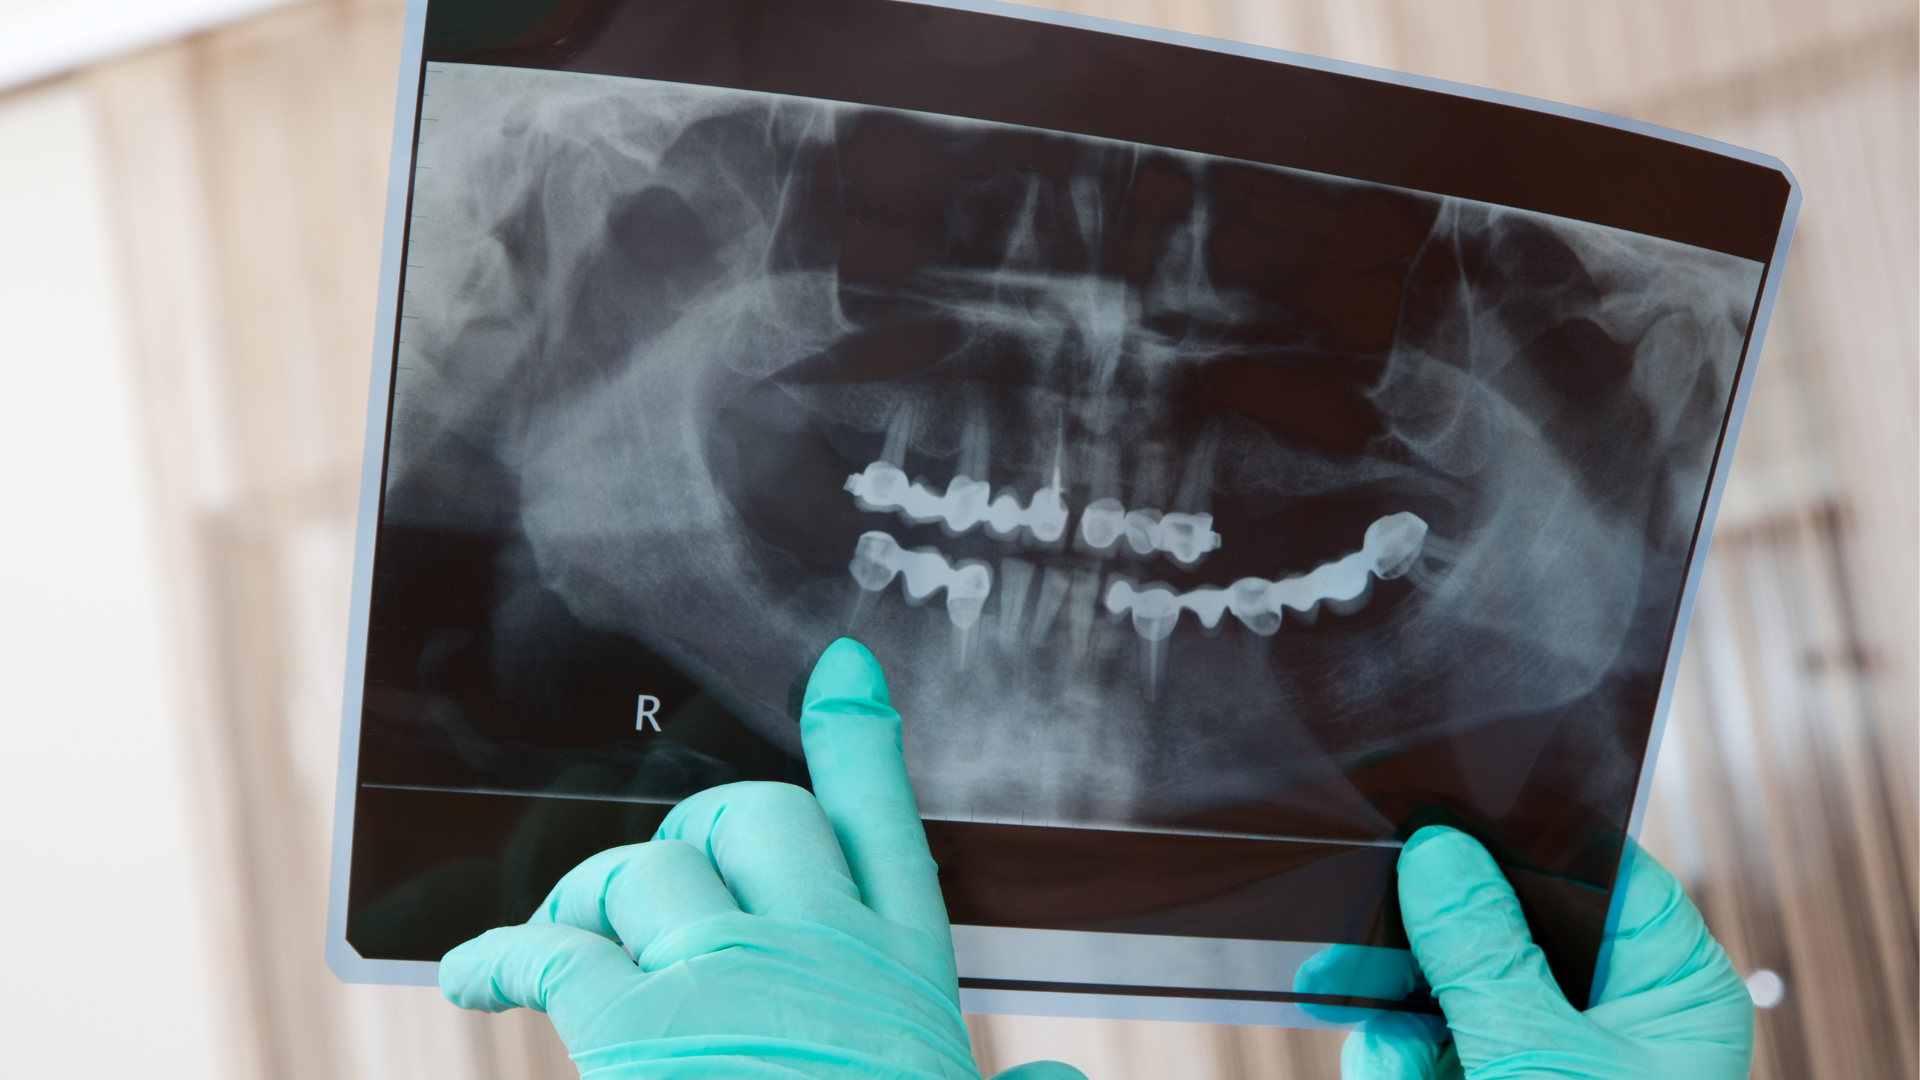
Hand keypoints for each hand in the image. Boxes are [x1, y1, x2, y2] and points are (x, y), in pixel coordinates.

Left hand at [439, 638, 1083, 1079]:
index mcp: (902, 973)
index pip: (881, 822)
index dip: (857, 738)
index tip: (838, 676)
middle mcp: (818, 948)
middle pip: (753, 813)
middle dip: (704, 830)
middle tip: (676, 873)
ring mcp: (725, 975)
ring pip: (641, 868)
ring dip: (595, 893)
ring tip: (577, 930)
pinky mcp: (631, 1026)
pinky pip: (548, 951)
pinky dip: (499, 956)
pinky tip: (477, 970)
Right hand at [1343, 826, 1753, 1078]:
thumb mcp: (1538, 1061)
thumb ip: (1482, 953)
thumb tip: (1440, 853)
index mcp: (1669, 992)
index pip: (1599, 876)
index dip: (1523, 840)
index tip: (1445, 815)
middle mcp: (1611, 1018)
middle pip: (1508, 925)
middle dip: (1432, 930)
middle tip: (1369, 909)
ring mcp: (1542, 1058)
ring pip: (1451, 985)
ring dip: (1399, 1000)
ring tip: (1361, 1006)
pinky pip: (1424, 1043)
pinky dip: (1393, 1053)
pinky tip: (1387, 1062)